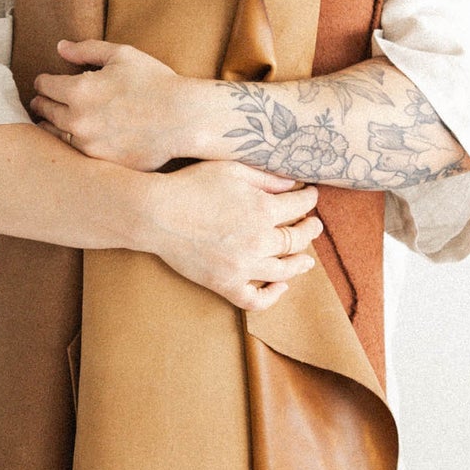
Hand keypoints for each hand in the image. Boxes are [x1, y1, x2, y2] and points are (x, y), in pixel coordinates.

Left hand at [32, 40, 215, 171]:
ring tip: (55, 121)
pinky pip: (75, 154)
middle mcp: (77, 120)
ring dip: (52, 126)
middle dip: (43, 103)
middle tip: (42, 102)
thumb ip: (86, 50)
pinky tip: (78, 137)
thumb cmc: (155, 81)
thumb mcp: (122, 55)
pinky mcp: (100, 163)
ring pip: (54, 136)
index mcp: (78, 90)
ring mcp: (88, 145)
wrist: (184, 119)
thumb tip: (60, 47)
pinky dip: (71, 144)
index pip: (44, 86)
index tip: (46, 82)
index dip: (44, 81)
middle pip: (45, 111)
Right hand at [142, 163, 320, 312]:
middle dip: (310, 229)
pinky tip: (280, 286)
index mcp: (263, 209)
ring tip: (306, 259)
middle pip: (298, 239)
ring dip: (301, 263)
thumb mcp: (230, 170)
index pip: (300, 205)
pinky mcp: (224, 283)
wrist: (155, 214)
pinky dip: (273, 296)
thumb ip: (265, 177)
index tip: (311, 195)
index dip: (310, 199)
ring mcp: (243, 266)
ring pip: (285, 271)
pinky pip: (256, 299)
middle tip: (314, 225)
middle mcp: (259, 240)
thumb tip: (292, 184)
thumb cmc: (189, 185)